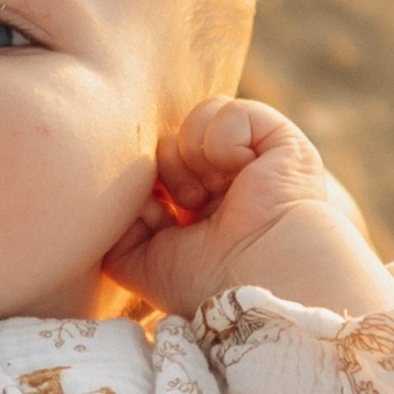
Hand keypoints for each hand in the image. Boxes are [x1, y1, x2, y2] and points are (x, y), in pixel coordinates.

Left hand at [104, 97, 393, 322]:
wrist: (258, 280)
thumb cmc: (206, 283)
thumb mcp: (142, 265)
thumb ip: (117, 234)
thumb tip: (114, 196)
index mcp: (202, 213)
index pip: (157, 170)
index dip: (147, 187)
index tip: (156, 216)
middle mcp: (228, 185)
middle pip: (171, 141)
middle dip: (167, 172)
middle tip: (188, 205)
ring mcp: (253, 162)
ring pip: (196, 120)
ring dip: (190, 156)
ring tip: (208, 191)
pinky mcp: (279, 140)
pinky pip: (228, 111)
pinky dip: (222, 139)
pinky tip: (237, 169)